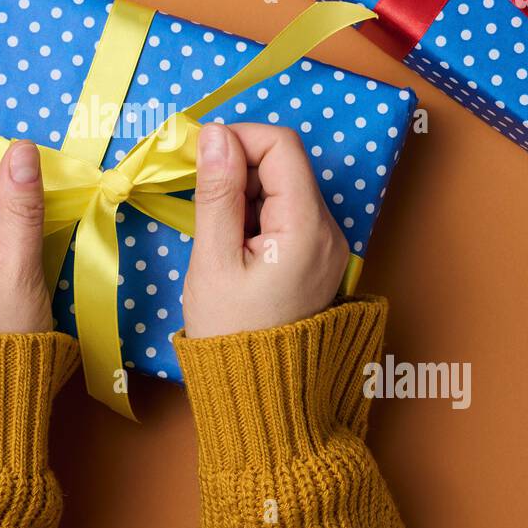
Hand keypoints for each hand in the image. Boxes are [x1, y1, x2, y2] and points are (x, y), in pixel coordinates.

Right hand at [182, 122, 347, 339]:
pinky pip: (285, 214)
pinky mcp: (316, 256)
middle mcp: (328, 230)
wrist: (260, 394)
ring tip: (218, 236)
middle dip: (238, 168)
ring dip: (243, 194)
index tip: (199, 158)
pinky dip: (254, 215)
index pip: (281, 146)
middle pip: (284, 164)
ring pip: (283, 187)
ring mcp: (326, 245)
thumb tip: (214, 133)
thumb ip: (216, 192)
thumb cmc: (231, 332)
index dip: (238, 138)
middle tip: (200, 200)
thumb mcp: (213, 259)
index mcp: (307, 227)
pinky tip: (233, 245)